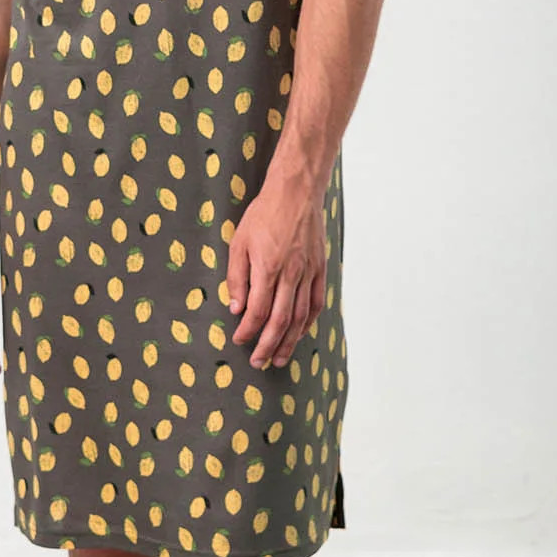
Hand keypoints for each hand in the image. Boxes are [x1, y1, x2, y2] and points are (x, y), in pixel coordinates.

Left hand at [226, 183, 327, 368]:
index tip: (239, 341)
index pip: (257, 310)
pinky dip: (308, 323)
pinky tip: (299, 334)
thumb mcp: (239, 242)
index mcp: (268, 268)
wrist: (296, 193)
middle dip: (267, 345)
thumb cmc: (264, 215)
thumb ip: (237, 277)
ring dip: (289, 341)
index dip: (248, 330)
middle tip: (258, 362)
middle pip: (280, 321)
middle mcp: (291, 274)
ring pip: (300, 317)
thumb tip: (235, 307)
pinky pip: (316, 303)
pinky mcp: (320, 269)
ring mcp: (308, 273)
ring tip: (279, 358)